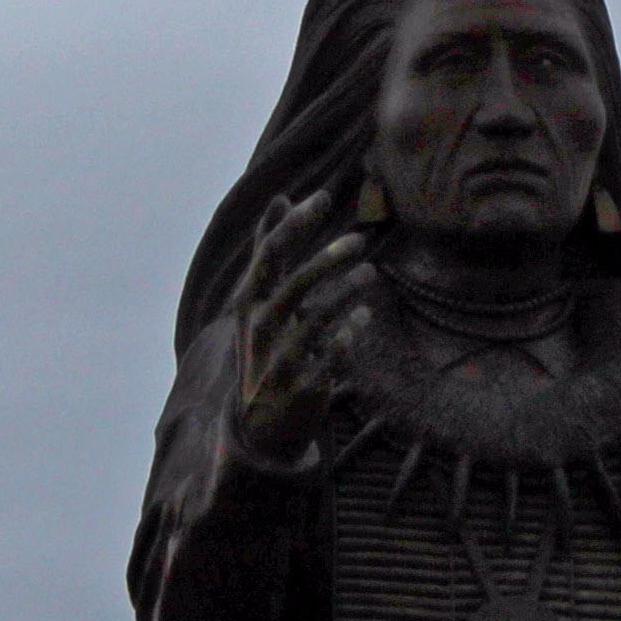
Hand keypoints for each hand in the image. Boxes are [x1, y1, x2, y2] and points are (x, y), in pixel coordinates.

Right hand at [223, 188, 377, 467]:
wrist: (260, 422)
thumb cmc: (268, 344)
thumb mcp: (262, 298)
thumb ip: (271, 250)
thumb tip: (281, 198)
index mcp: (249, 302)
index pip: (268, 254)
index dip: (295, 224)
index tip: (322, 198)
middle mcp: (259, 329)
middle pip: (295, 284)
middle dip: (328, 258)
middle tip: (360, 239)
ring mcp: (279, 359)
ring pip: (317, 319)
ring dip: (348, 292)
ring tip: (371, 274)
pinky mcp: (302, 386)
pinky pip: (332, 355)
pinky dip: (349, 334)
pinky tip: (363, 318)